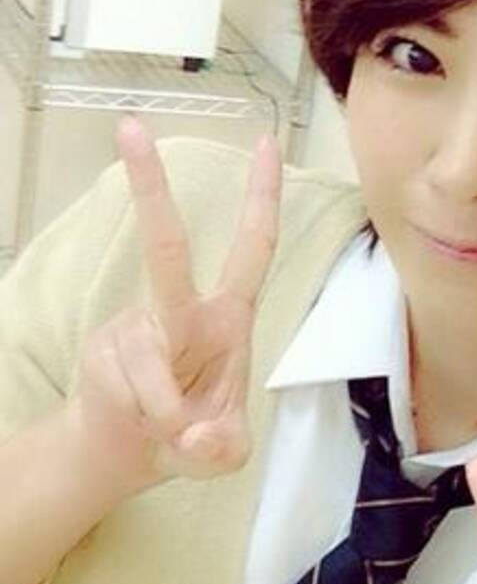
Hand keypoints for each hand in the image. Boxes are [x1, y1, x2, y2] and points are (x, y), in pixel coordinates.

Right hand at [70, 118, 280, 494]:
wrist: (128, 455)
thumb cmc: (192, 436)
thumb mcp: (223, 451)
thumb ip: (222, 448)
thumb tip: (197, 435)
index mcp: (228, 319)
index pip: (252, 249)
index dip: (262, 199)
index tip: (267, 144)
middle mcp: (182, 313)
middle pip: (165, 247)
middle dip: (149, 189)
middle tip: (130, 128)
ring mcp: (137, 327)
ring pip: (151, 363)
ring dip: (167, 410)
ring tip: (173, 431)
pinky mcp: (102, 348)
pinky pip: (131, 388)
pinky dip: (146, 417)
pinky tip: (144, 424)